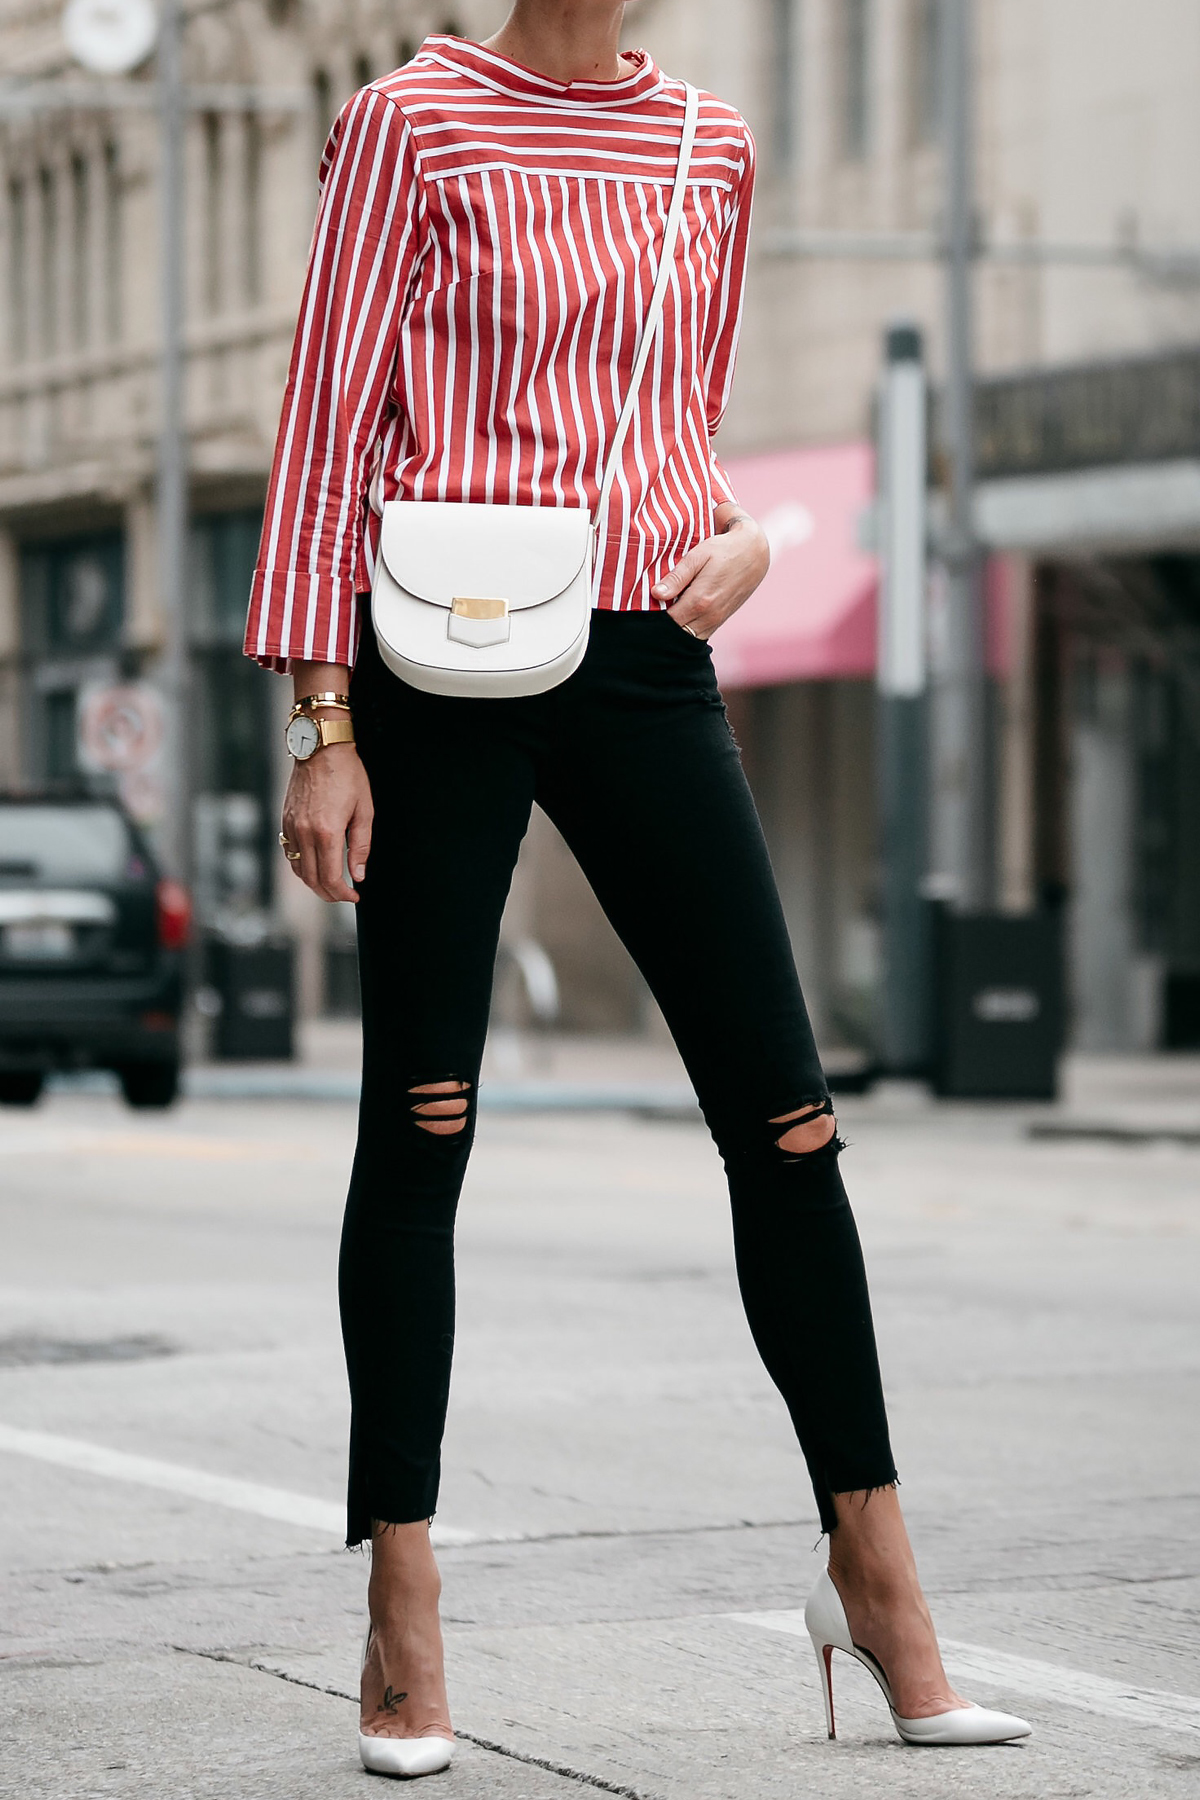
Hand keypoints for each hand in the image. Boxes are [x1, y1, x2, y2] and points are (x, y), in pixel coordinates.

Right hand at [281, 742, 373, 902]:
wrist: (321, 748)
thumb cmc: (348, 775)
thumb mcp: (364, 811)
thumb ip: (360, 846)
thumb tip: (358, 875)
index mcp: (327, 832)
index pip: (331, 878)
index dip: (343, 894)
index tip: (354, 896)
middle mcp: (304, 833)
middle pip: (313, 880)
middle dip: (330, 894)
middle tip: (344, 895)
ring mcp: (291, 827)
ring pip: (299, 870)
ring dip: (315, 883)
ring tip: (332, 884)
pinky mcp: (285, 821)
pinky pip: (290, 854)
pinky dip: (303, 867)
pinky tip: (316, 866)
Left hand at [651, 512, 769, 639]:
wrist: (754, 554)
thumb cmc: (723, 550)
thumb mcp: (698, 556)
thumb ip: (677, 577)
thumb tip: (657, 594)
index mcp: (700, 600)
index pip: (667, 621)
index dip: (653, 617)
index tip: (643, 608)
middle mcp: (708, 616)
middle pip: (675, 631)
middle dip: (661, 625)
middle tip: (650, 611)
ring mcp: (715, 621)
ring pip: (686, 636)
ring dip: (674, 627)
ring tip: (663, 612)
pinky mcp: (720, 621)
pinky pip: (698, 634)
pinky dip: (686, 628)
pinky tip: (679, 614)